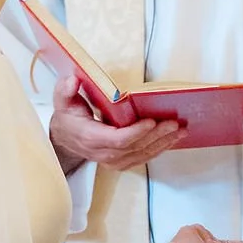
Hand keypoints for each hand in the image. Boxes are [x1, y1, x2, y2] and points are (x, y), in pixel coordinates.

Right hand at [49, 71, 176, 176]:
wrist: (64, 141)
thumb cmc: (67, 118)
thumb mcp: (62, 101)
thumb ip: (65, 90)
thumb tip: (73, 80)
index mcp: (90, 138)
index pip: (117, 140)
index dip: (136, 132)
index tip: (151, 121)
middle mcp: (103, 154)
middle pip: (135, 148)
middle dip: (157, 136)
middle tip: (175, 123)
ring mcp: (113, 161)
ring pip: (142, 155)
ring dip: (163, 143)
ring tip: (180, 130)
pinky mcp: (121, 162)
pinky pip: (143, 158)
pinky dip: (159, 149)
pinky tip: (172, 139)